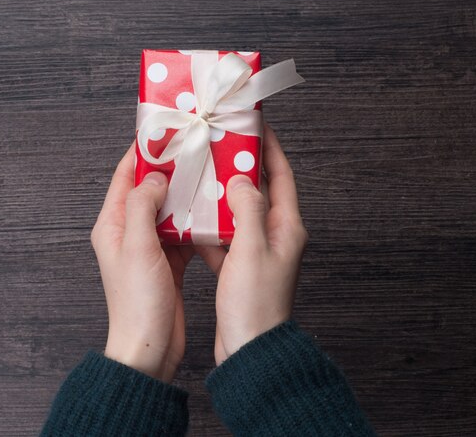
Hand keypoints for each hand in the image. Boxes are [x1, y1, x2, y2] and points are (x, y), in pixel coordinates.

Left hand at [90, 143, 193, 382]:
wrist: (149, 347)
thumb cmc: (138, 303)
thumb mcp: (137, 247)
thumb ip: (142, 207)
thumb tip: (153, 177)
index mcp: (112, 225)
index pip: (124, 176)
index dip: (142, 152)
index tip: (165, 133)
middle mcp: (128, 233)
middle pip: (149, 190)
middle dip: (170, 170)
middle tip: (195, 151)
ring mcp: (149, 247)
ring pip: (168, 210)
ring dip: (185, 195)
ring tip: (207, 175)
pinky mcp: (168, 261)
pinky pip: (182, 231)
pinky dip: (195, 220)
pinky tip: (212, 212)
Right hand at [197, 123, 307, 364]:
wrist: (249, 349)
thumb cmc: (255, 304)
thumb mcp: (251, 249)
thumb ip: (247, 209)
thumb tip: (240, 180)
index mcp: (285, 227)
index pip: (281, 175)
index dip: (269, 147)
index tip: (255, 125)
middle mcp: (275, 235)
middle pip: (258, 189)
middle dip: (239, 167)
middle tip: (218, 146)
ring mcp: (257, 251)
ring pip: (238, 212)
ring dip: (220, 196)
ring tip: (200, 177)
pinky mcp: (240, 266)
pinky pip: (224, 236)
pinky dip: (209, 226)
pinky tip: (190, 220)